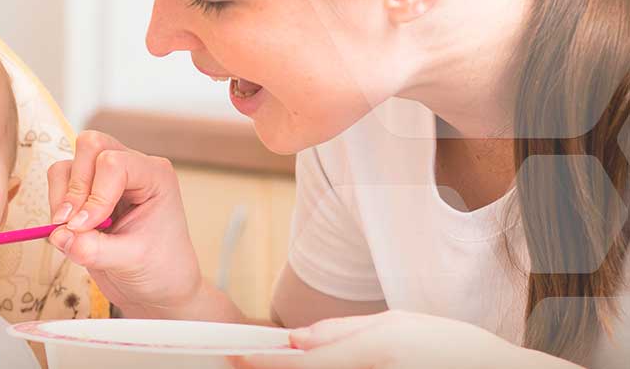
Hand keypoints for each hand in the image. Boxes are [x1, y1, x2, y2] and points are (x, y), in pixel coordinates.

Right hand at [46, 130, 205, 318]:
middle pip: (90, 146)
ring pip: (70, 163)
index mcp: (155, 176)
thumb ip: (94, 249)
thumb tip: (59, 236)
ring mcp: (106, 178)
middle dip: (75, 187)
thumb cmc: (160, 270)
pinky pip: (59, 181)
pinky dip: (56, 203)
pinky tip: (71, 230)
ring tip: (72, 230)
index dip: (94, 195)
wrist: (158, 288)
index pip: (114, 163)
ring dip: (62, 197)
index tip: (85, 228)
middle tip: (72, 224)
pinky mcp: (87, 192)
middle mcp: (132, 168)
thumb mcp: (131, 262)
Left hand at [231, 310, 579, 368]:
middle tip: (251, 361)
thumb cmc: (454, 349)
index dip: (260, 362)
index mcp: (369, 356)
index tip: (236, 357)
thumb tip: (297, 339)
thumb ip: (341, 332)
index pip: (297, 365)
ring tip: (282, 362)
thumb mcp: (396, 324)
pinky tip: (321, 366)